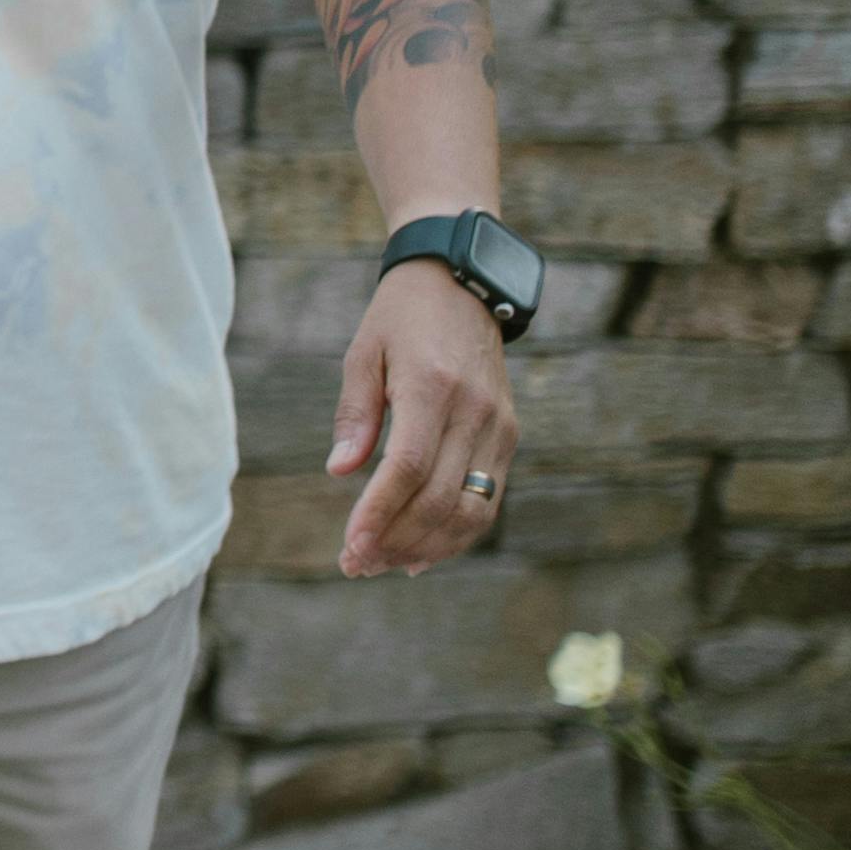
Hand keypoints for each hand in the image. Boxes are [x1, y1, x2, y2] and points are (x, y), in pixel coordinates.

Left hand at [329, 263, 517, 580]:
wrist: (464, 284)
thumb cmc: (401, 319)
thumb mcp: (363, 353)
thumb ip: (354, 414)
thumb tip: (340, 471)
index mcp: (433, 387)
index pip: (408, 469)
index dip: (378, 514)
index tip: (349, 547)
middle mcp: (475, 412)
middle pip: (439, 498)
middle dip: (395, 540)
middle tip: (356, 565)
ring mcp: (499, 427)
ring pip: (471, 510)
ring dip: (427, 547)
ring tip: (383, 563)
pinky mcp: (509, 436)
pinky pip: (488, 500)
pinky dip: (457, 534)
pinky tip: (421, 554)